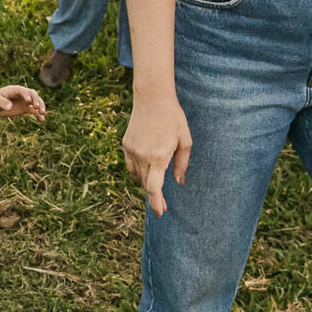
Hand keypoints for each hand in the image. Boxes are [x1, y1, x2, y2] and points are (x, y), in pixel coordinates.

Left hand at [0, 85, 46, 119]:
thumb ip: (3, 103)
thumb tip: (10, 107)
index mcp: (15, 89)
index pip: (23, 90)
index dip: (26, 94)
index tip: (28, 101)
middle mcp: (23, 94)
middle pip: (33, 94)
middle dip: (36, 100)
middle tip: (36, 107)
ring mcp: (26, 101)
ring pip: (36, 102)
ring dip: (40, 106)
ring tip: (42, 113)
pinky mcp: (27, 108)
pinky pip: (35, 111)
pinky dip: (39, 114)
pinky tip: (42, 120)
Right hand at [123, 90, 191, 215]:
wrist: (151, 98)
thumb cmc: (173, 118)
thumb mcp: (185, 140)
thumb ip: (182, 163)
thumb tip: (179, 182)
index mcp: (158, 156)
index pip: (154, 188)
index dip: (156, 203)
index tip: (160, 213)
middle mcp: (142, 156)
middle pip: (146, 184)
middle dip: (154, 195)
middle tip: (163, 204)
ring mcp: (131, 151)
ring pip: (137, 176)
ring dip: (146, 181)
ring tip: (157, 178)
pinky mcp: (125, 145)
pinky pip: (130, 166)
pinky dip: (137, 171)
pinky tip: (146, 168)